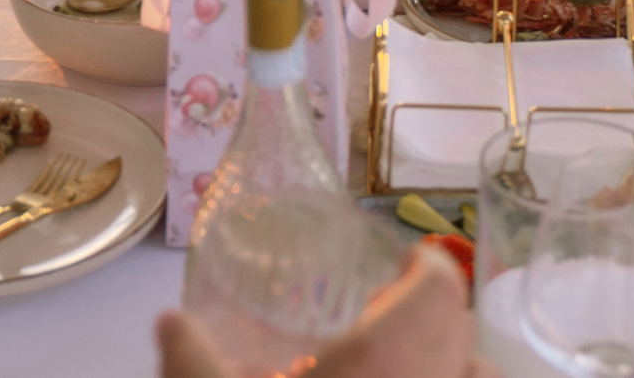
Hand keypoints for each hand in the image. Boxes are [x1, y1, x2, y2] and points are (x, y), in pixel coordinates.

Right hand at [157, 244, 496, 377]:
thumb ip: (189, 359)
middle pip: (463, 338)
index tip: (402, 266)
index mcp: (383, 364)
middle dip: (436, 320)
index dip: (426, 268)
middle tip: (389, 323)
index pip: (438, 290)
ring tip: (406, 375)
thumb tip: (170, 323)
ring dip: (456, 371)